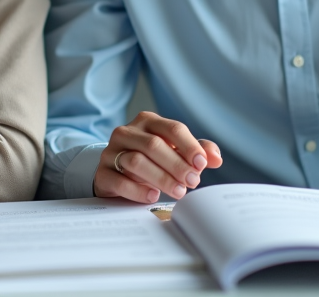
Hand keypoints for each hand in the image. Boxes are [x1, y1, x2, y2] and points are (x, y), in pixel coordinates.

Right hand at [93, 111, 222, 203]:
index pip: (172, 128)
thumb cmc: (150, 159)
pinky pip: (119, 180)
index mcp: (148, 121)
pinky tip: (153, 196)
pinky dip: (138, 190)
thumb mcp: (173, 151)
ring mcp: (111, 152)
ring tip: (179, 192)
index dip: (189, 146)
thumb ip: (195, 151)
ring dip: (161, 178)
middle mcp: (127, 132)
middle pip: (154, 145)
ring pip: (136, 161)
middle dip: (177, 165)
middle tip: (193, 182)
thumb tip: (216, 158)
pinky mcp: (102, 173)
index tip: (201, 164)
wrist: (114, 171)